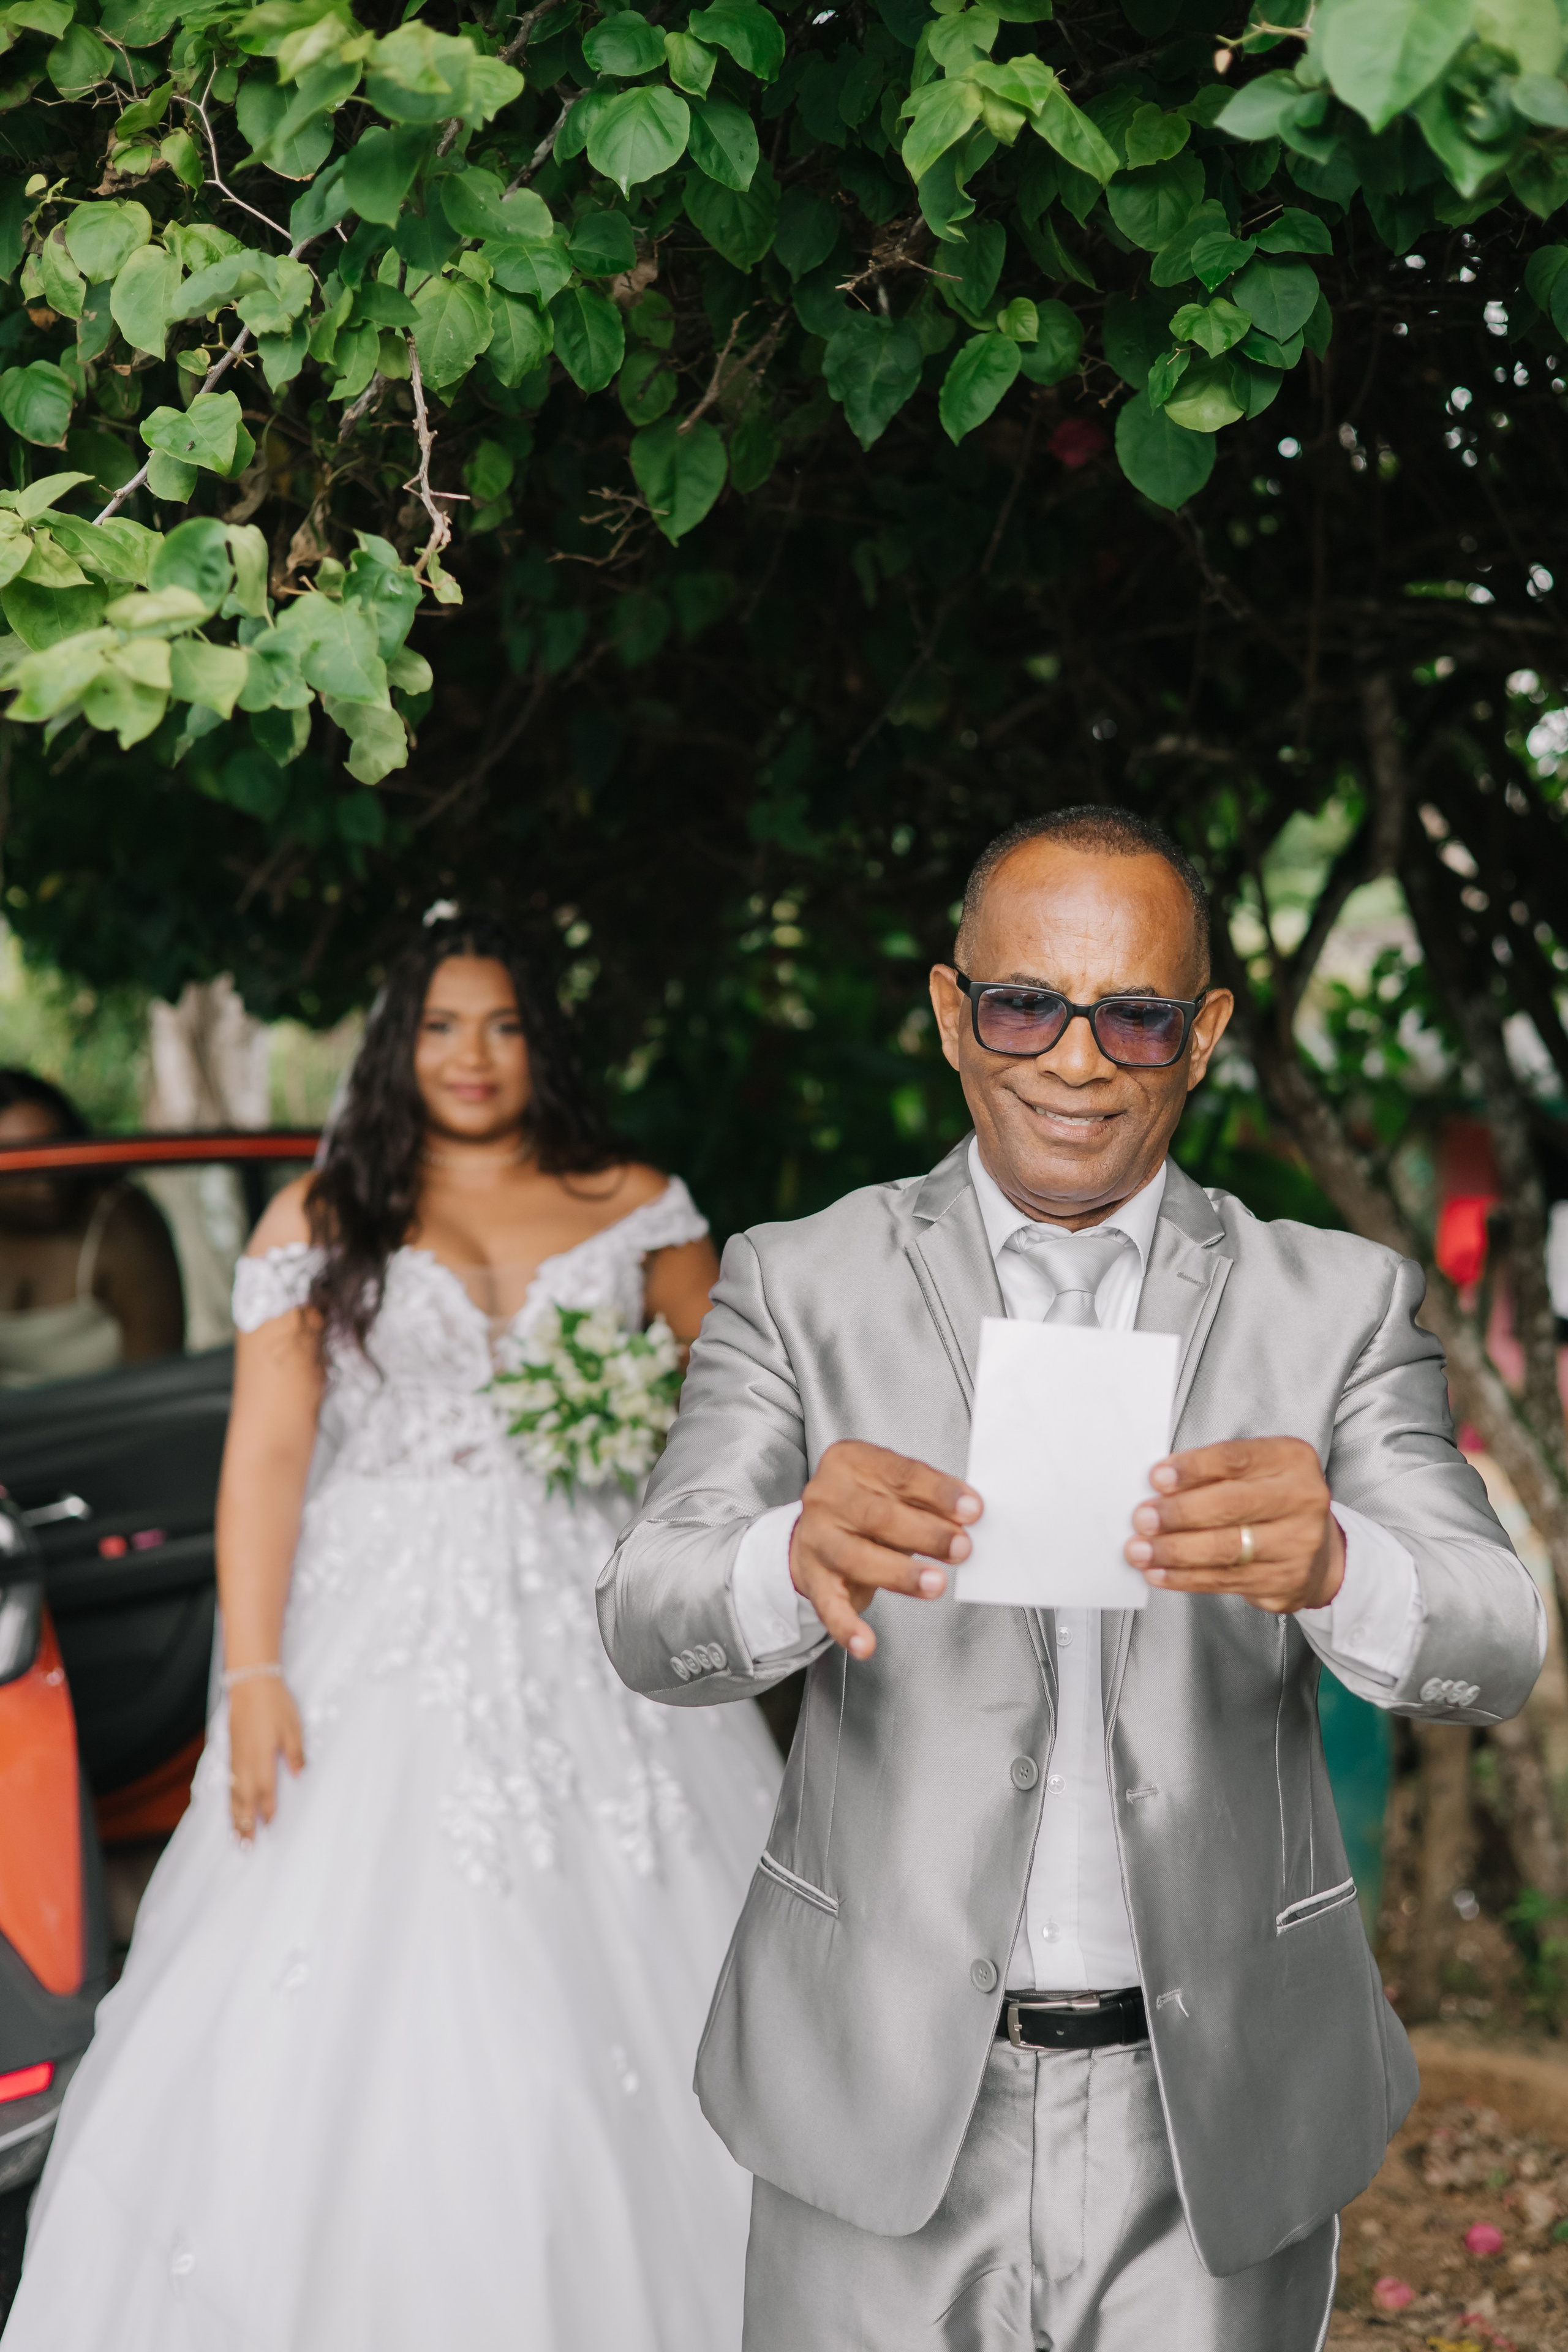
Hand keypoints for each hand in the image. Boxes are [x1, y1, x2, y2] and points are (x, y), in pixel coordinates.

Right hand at [228, 1676, 305, 1841]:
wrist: (250, 1684)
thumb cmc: (275, 1704)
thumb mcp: (293, 1727)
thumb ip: (295, 1753)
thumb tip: (300, 1776)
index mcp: (263, 1757)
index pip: (265, 1791)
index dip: (267, 1811)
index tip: (269, 1828)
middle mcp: (246, 1762)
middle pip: (245, 1799)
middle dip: (246, 1824)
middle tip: (245, 1848)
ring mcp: (236, 1758)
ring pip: (234, 1794)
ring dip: (235, 1817)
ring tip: (235, 1837)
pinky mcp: (231, 1752)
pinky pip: (228, 1782)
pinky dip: (229, 1799)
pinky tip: (230, 1807)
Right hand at [790, 1439, 980, 1660]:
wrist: (815, 1532)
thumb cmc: (867, 1505)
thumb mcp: (893, 1488)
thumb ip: (926, 1497)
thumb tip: (969, 1515)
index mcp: (850, 1461)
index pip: (898, 1472)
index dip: (937, 1492)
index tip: (972, 1510)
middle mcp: (826, 1496)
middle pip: (877, 1515)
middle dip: (925, 1533)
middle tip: (961, 1547)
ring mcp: (817, 1539)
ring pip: (857, 1557)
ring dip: (900, 1574)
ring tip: (935, 1584)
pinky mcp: (812, 1579)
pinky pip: (829, 1606)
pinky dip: (847, 1627)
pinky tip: (866, 1645)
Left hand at [1123, 1437, 1344, 1615]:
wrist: (1319, 1551)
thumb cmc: (1272, 1501)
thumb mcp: (1255, 1470)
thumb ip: (1214, 1472)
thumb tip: (1160, 1486)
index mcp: (1292, 1459)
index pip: (1236, 1459)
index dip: (1193, 1468)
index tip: (1158, 1478)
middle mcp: (1303, 1500)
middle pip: (1231, 1505)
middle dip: (1179, 1513)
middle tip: (1143, 1519)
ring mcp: (1298, 1544)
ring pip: (1225, 1549)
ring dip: (1174, 1551)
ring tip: (1141, 1550)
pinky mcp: (1285, 1581)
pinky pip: (1225, 1580)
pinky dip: (1186, 1577)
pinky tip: (1161, 1572)